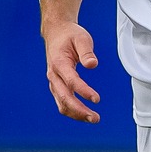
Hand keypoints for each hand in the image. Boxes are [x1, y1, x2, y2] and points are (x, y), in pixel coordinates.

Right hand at [41, 0, 100, 123]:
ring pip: (62, 103)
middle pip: (65, 97)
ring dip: (76, 114)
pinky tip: (84, 114)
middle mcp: (53, 75)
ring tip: (92, 118)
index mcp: (59, 63)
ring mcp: (54, 82)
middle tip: (95, 118)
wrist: (56, 33)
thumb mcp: (81, 38)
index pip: (71, 81)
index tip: (97, 99)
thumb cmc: (69, 35)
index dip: (83, 91)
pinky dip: (73, 111)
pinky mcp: (57, 86)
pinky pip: (62, 102)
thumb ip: (87, 51)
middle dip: (79, 110)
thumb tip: (92, 64)